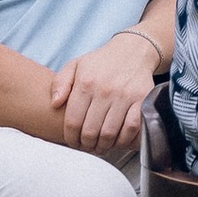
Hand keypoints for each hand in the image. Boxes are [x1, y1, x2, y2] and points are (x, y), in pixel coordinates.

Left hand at [46, 29, 159, 157]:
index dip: (71, 138)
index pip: (73, 121)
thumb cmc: (101, 62)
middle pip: (91, 131)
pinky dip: (124, 140)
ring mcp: (125, 95)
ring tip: (102, 146)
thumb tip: (55, 103)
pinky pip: (132, 128)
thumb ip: (60, 83)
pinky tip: (119, 140)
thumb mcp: (76, 65)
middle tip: (88, 146)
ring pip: (110, 133)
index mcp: (86, 82)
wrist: (133, 50)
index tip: (73, 142)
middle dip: (87, 145)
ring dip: (104, 146)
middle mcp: (105, 90)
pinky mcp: (142, 99)